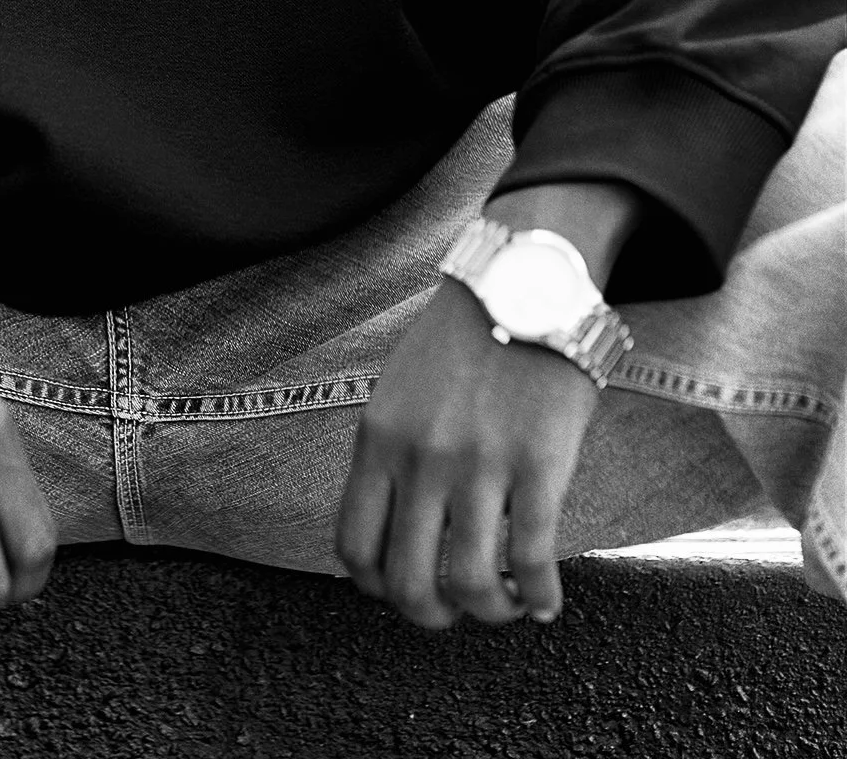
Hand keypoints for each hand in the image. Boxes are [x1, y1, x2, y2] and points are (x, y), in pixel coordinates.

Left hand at [333, 275, 599, 629]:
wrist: (522, 283)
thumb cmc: (463, 338)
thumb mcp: (399, 390)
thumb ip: (392, 453)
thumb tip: (394, 524)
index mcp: (378, 439)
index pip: (355, 547)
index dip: (378, 586)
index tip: (406, 588)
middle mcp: (420, 458)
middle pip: (407, 582)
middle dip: (431, 615)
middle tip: (455, 611)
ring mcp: (479, 463)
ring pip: (470, 582)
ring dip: (489, 612)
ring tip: (505, 604)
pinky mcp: (538, 463)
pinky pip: (532, 559)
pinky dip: (539, 597)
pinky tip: (545, 601)